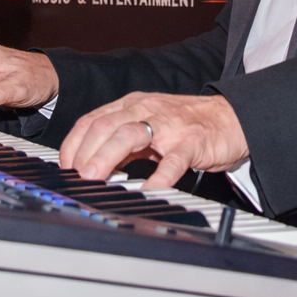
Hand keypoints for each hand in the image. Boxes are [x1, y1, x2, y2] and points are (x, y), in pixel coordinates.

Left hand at [60, 92, 248, 189]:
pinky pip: (173, 161)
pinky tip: (147, 191)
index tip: (64, 167)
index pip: (92, 120)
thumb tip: (90, 166)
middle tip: (76, 177)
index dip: (73, 144)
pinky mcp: (193, 142)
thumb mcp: (149, 126)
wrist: (233, 117)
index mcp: (133, 105)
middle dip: (85, 152)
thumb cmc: (188, 125)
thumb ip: (122, 142)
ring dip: (107, 157)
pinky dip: (157, 177)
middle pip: (105, 125)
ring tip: (95, 178)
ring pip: (131, 134)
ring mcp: (170, 126)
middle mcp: (148, 110)